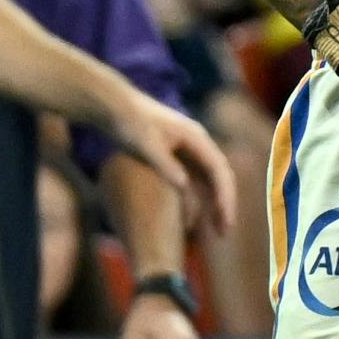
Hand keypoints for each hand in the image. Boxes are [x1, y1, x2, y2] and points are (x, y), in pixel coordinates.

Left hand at [103, 93, 242, 235]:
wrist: (112, 105)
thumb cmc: (129, 122)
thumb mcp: (146, 144)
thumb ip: (166, 164)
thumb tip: (185, 186)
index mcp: (196, 138)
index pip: (219, 171)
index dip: (224, 197)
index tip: (225, 220)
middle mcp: (198, 144)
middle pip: (219, 179)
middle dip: (224, 206)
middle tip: (224, 233)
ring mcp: (188, 150)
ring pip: (207, 182)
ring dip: (212, 205)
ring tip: (213, 232)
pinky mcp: (176, 156)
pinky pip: (194, 181)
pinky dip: (196, 199)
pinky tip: (191, 219)